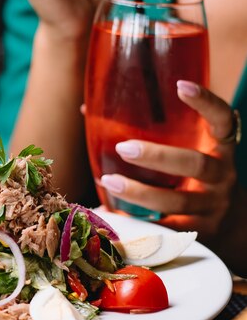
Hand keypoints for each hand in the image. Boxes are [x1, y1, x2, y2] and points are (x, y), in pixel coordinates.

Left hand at [99, 81, 239, 244]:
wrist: (233, 221)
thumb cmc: (195, 175)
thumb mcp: (190, 149)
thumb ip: (155, 131)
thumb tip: (87, 109)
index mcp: (220, 147)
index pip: (222, 119)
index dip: (205, 102)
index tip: (181, 86)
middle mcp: (222, 175)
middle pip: (195, 164)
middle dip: (157, 156)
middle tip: (124, 148)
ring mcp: (213, 206)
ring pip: (177, 202)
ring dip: (140, 193)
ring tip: (109, 181)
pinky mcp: (201, 233)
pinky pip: (167, 228)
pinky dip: (140, 221)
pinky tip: (116, 213)